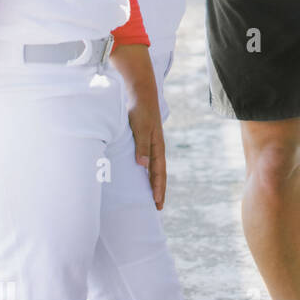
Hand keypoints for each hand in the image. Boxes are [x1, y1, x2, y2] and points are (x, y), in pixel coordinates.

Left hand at [126, 94, 167, 210]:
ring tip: (151, 195)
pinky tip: (141, 174)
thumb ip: (142, 146)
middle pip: (159, 172)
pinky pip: (146, 159)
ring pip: (153, 167)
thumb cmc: (141, 109)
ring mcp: (150, 142)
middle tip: (158, 207)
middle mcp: (155, 146)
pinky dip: (146, 171)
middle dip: (159, 189)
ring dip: (152, 181)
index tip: (157, 204)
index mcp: (157, 146)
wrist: (141, 91)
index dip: (158, 188)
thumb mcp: (140, 127)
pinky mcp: (143, 138)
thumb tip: (143, 166)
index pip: (159, 172)